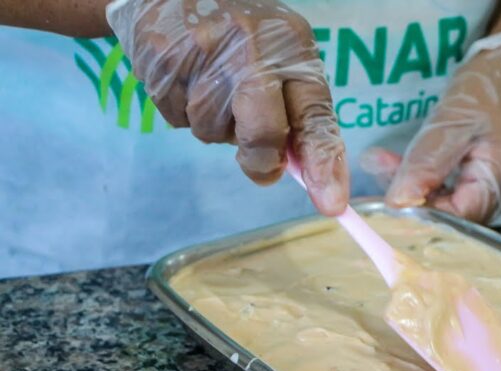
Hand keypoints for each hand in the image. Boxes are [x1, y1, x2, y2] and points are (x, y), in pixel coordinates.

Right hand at [107, 0, 347, 214]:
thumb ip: (296, 111)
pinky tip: (187, 78)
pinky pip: (179, 121)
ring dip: (217, 126)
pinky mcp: (162, 66)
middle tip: (260, 161)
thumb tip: (309, 175)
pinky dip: (184, 111)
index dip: (324, 163)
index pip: (315, 115)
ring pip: (213, 134)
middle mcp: (251, 50)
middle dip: (260, 160)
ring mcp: (202, 57)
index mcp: (291, 47)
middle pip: (262, 136)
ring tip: (212, 83)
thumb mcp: (281, 56)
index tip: (331, 204)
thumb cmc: (242, 31)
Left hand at [361, 32, 500, 222]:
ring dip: (417, 187)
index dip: (420, 214)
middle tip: (382, 168)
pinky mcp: (492, 183)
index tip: (388, 198)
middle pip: (454, 214)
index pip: (457, 218)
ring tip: (387, 161)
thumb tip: (398, 202)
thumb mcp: (451, 120)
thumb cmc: (488, 88)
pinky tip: (407, 165)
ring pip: (451, 204)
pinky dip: (430, 181)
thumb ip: (425, 164)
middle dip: (414, 197)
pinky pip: (456, 193)